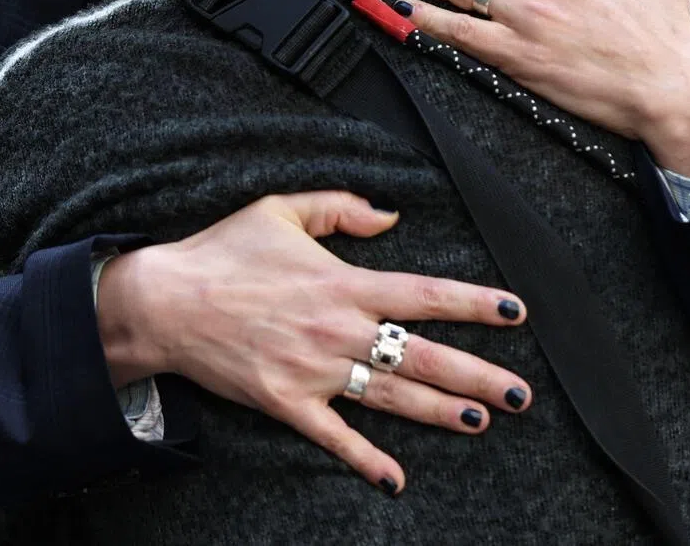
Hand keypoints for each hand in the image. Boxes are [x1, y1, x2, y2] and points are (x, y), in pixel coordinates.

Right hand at [96, 191, 531, 493]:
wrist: (166, 301)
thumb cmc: (224, 250)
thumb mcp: (282, 209)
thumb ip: (341, 208)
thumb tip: (391, 216)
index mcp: (343, 282)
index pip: (424, 295)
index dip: (474, 303)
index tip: (515, 311)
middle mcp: (337, 330)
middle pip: (421, 356)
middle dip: (476, 373)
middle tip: (523, 392)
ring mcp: (313, 371)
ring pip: (390, 396)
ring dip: (439, 411)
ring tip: (483, 420)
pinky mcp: (285, 402)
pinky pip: (333, 435)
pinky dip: (365, 458)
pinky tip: (396, 480)